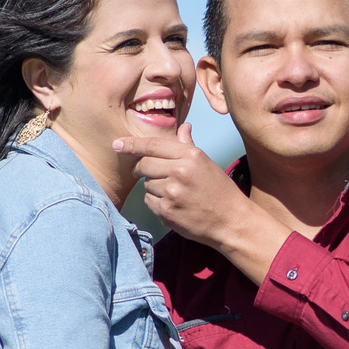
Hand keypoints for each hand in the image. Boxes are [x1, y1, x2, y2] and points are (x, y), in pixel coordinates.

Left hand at [118, 115, 289, 279]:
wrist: (232, 221)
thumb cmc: (219, 191)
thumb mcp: (206, 163)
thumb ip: (188, 146)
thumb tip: (184, 127)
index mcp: (190, 156)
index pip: (153, 145)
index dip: (131, 144)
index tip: (117, 144)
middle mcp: (180, 171)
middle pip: (144, 165)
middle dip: (141, 169)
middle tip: (148, 174)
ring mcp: (173, 192)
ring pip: (146, 185)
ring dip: (154, 188)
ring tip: (174, 194)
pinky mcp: (168, 211)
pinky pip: (149, 202)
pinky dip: (157, 204)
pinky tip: (174, 206)